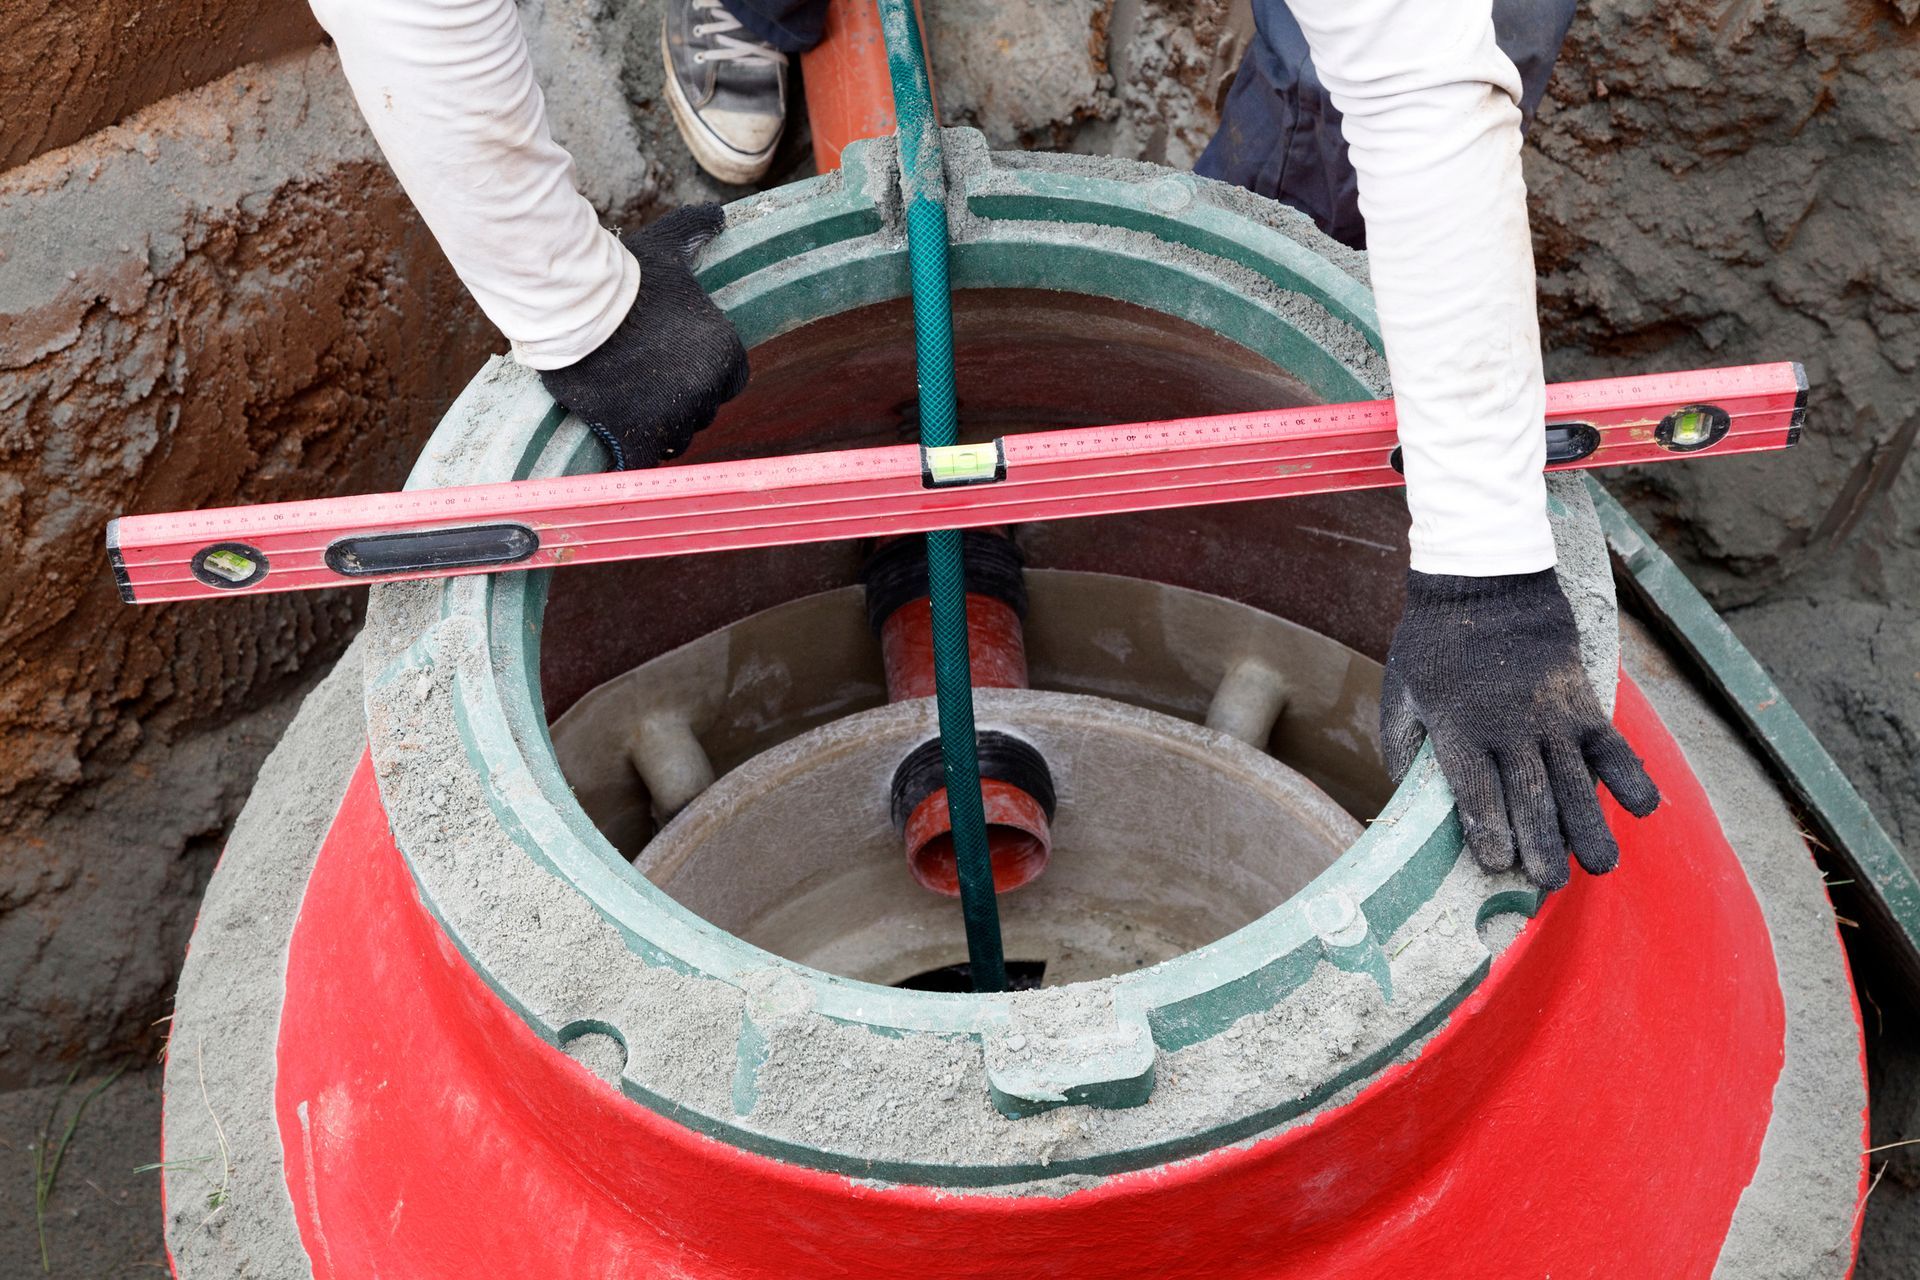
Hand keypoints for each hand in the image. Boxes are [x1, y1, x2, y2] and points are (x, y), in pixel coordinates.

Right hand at [539, 204, 748, 469]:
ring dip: (657, 428)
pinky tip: (617, 447)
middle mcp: (706, 387)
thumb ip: (695, 230)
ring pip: (675, 437)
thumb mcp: (666, 246)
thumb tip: (719, 214)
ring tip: (627, 404)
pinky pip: (642, 461)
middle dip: (680, 403)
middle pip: (703, 412)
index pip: (729, 383)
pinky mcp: (636, 435)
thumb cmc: (620, 275)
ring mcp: (672, 415)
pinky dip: (631, 460)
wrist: (573, 302)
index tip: (675, 369)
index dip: (704, 379)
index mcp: (724, 351)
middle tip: (645, 383)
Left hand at [1380, 569, 1660, 889]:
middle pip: (1531, 796)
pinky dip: (1631, 775)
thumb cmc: (1434, 642)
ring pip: (1575, 780)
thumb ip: (1400, 745)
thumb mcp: (1401, 691)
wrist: (1483, 578)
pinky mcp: (1582, 697)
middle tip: (1552, 883)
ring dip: (1590, 826)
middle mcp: (1507, 727)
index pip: (1476, 793)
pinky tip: (1643, 808)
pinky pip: (1612, 743)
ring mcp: (1550, 713)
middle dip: (1543, 844)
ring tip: (1600, 865)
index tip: (1500, 867)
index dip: (1490, 833)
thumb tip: (1402, 795)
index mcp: (1457, 729)